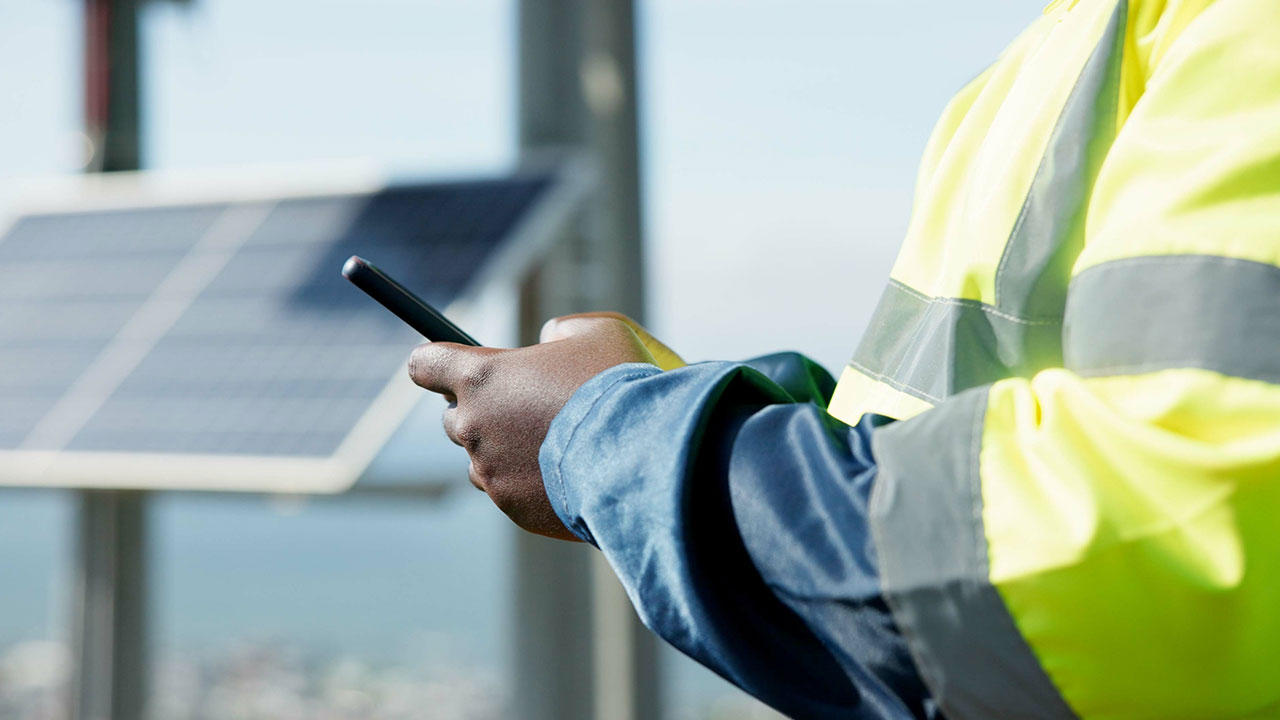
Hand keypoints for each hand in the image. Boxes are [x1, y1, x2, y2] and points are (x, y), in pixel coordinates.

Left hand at [408, 314, 666, 540]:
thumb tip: (550, 340)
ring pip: (484, 461)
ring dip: (507, 451)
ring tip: (556, 445)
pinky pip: (512, 493)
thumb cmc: (619, 388)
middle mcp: (474, 427)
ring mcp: (491, 473)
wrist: (643, 458)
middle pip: (453, 418)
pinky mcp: (514, 510)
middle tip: (526, 406)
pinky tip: (571, 474)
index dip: (434, 361)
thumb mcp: (597, 334)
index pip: (426, 365)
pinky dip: (533, 484)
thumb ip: (562, 332)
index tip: (445, 363)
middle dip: (481, 411)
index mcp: (482, 377)